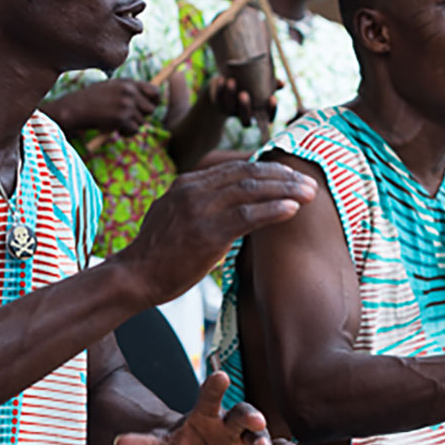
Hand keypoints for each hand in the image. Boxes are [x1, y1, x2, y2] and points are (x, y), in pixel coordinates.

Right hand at [49, 79, 160, 135]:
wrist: (75, 108)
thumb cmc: (90, 99)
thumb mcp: (111, 88)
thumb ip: (128, 92)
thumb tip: (150, 101)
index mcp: (127, 83)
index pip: (154, 91)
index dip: (155, 100)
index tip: (149, 107)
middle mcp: (129, 92)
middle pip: (151, 109)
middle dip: (143, 116)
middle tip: (130, 119)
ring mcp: (126, 106)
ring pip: (142, 122)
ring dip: (132, 126)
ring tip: (117, 123)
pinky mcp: (122, 119)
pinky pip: (134, 130)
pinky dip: (127, 133)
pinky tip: (115, 129)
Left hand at [112, 371, 299, 444]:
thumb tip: (117, 444)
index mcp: (206, 415)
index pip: (209, 397)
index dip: (215, 387)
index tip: (220, 376)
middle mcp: (230, 422)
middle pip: (242, 414)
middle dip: (249, 416)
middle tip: (255, 420)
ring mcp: (247, 437)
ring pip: (259, 433)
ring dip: (264, 437)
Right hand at [113, 161, 315, 304]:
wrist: (135, 276)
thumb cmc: (158, 253)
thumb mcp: (174, 216)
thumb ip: (199, 204)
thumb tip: (227, 205)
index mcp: (187, 183)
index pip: (236, 168)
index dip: (268, 170)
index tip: (291, 176)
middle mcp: (193, 190)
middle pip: (248, 174)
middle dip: (283, 177)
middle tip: (309, 183)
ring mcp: (199, 210)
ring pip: (252, 191)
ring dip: (286, 190)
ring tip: (310, 194)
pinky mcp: (206, 233)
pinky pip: (247, 216)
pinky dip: (273, 210)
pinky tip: (292, 210)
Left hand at [200, 74, 278, 125]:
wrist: (227, 83)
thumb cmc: (249, 84)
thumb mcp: (260, 83)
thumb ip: (271, 84)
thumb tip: (282, 84)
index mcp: (257, 113)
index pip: (266, 118)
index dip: (270, 111)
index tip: (272, 98)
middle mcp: (243, 115)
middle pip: (245, 121)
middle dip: (244, 108)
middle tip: (244, 94)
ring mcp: (230, 111)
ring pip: (230, 108)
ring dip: (230, 95)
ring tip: (231, 81)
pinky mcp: (218, 104)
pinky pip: (218, 98)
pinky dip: (219, 89)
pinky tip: (221, 79)